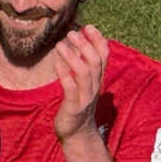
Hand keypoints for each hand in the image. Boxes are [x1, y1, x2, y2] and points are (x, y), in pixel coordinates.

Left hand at [53, 24, 108, 141]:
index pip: (104, 56)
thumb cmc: (77, 104)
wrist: (78, 134)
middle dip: (85, 45)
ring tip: (60, 45)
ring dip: (73, 57)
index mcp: (97, 79)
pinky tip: (56, 63)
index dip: (98, 40)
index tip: (88, 27)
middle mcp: (94, 87)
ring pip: (85, 73)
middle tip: (71, 33)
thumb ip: (82, 66)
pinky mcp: (74, 107)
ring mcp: (85, 97)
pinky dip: (64, 74)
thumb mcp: (83, 84)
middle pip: (95, 62)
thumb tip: (76, 43)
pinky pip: (71, 88)